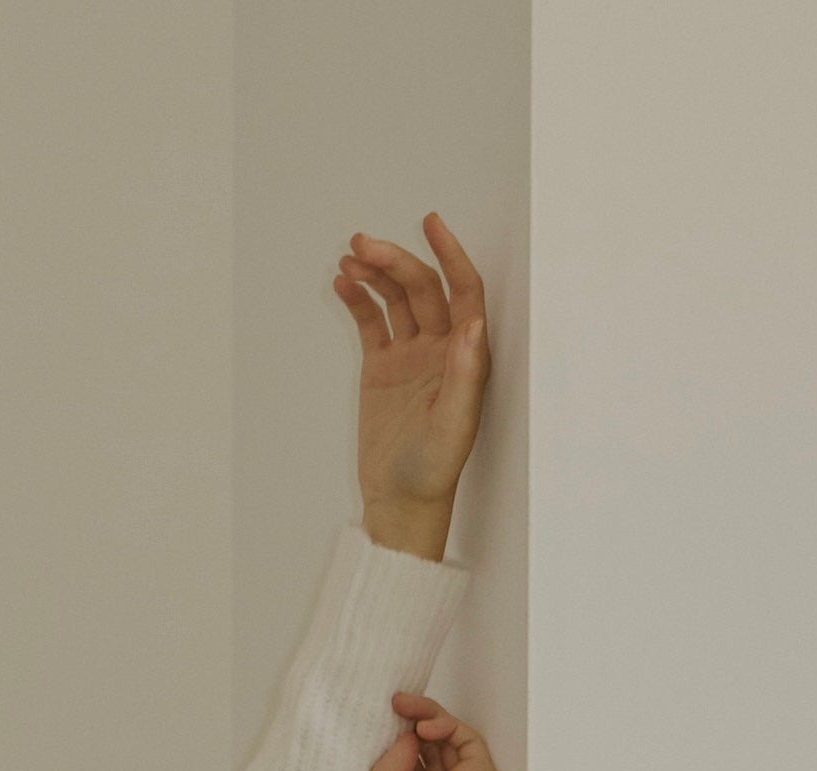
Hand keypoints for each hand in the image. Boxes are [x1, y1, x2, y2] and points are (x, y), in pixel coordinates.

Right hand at [334, 214, 489, 558]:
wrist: (400, 501)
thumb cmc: (433, 470)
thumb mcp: (454, 423)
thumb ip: (466, 373)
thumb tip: (474, 324)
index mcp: (466, 356)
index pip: (462, 290)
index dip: (449, 254)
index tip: (431, 223)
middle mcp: (441, 348)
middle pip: (420, 288)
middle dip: (394, 261)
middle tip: (363, 244)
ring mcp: (410, 356)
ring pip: (394, 299)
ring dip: (374, 274)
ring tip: (349, 259)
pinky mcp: (382, 369)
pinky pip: (371, 323)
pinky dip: (358, 301)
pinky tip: (343, 284)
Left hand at [351, 691, 504, 770]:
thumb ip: (383, 770)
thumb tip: (406, 739)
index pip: (401, 769)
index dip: (390, 745)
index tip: (377, 724)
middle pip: (422, 749)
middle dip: (406, 724)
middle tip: (393, 705)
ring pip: (443, 739)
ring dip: (424, 716)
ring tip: (402, 704)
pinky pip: (463, 739)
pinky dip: (444, 725)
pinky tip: (424, 729)